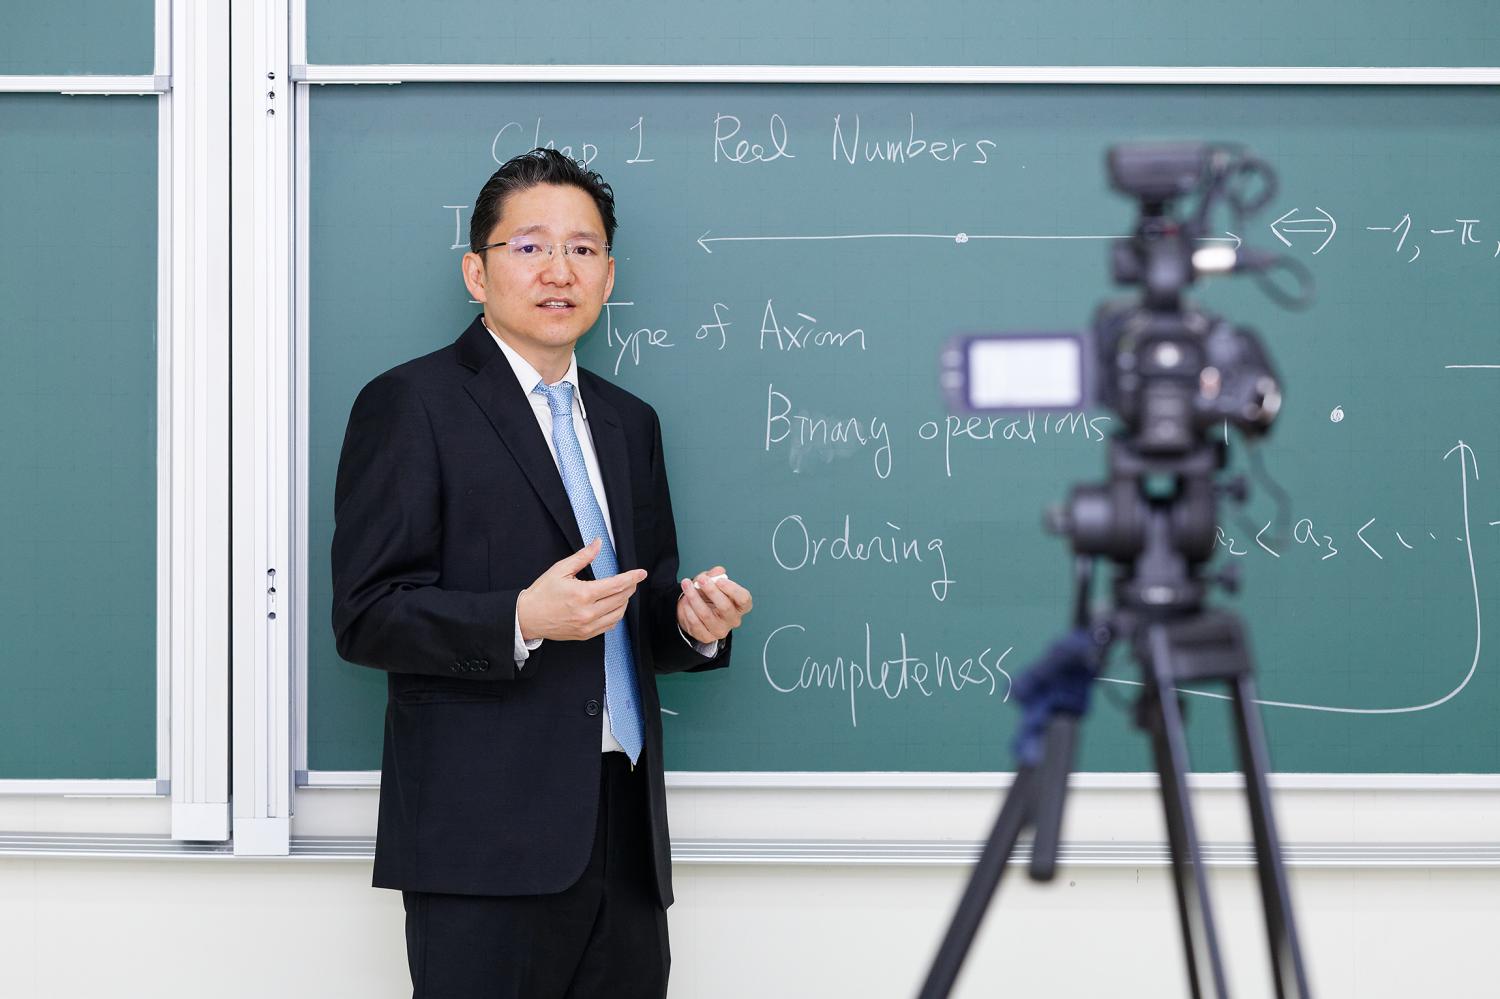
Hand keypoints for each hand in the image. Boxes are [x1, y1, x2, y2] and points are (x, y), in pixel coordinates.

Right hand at [517, 539, 647, 641]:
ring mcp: (588, 626)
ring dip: (624, 601)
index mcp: (583, 594)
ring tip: (623, 592)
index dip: (632, 578)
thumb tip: (598, 543)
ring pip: (618, 614)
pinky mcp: (586, 634)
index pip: (616, 585)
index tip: (641, 573)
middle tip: (632, 580)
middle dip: (630, 587)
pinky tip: (614, 606)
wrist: (527, 618)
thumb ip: (583, 556)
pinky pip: (610, 625)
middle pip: (621, 599)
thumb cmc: (542, 593)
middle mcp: (588, 613)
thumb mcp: (560, 569)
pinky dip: (616, 615)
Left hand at [676, 566, 752, 643]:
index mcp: (740, 606)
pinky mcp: (707, 637)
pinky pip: (695, 623)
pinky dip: (688, 609)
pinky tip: (685, 600)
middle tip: (701, 579)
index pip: (743, 599)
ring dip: (694, 597)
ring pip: (706, 614)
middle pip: (725, 607)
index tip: (719, 580)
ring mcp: (720, 630)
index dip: (732, 589)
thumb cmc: (708, 595)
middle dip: (712, 591)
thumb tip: (718, 571)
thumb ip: (714, 575)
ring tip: (686, 585)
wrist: (695, 610)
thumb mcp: (712, 582)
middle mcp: (734, 620)